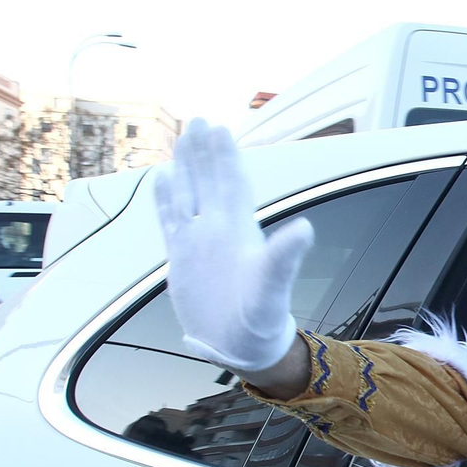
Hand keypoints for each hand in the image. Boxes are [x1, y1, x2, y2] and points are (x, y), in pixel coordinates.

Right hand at [153, 119, 313, 372]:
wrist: (242, 346)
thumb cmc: (262, 320)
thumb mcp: (274, 287)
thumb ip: (285, 257)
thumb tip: (305, 230)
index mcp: (238, 231)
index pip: (231, 184)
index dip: (225, 157)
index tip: (220, 128)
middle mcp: (218, 231)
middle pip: (210, 181)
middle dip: (205, 152)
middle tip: (199, 120)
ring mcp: (199, 242)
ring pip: (190, 194)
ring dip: (187, 167)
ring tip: (183, 139)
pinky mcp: (182, 258)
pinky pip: (170, 220)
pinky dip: (165, 199)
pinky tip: (160, 178)